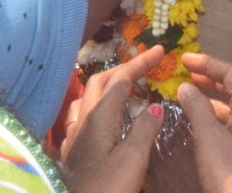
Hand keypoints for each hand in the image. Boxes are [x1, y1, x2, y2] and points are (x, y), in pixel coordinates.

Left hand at [61, 46, 164, 192]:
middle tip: (146, 65)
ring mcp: (73, 136)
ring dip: (107, 85)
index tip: (161, 51)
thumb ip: (145, 128)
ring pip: (87, 97)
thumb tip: (155, 104)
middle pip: (101, 82)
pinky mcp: (71, 152)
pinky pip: (80, 116)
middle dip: (124, 68)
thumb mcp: (133, 159)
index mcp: (100, 117)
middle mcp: (83, 120)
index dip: (141, 63)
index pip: (121, 79)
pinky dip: (95, 106)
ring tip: (123, 86)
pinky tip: (99, 117)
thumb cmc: (108, 188)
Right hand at [176, 54, 231, 192]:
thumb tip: (186, 87)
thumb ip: (197, 108)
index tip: (184, 60)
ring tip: (192, 97)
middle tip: (189, 74)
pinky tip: (204, 125)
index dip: (209, 63)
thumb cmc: (229, 172)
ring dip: (216, 98)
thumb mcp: (208, 137)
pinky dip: (220, 116)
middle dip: (213, 78)